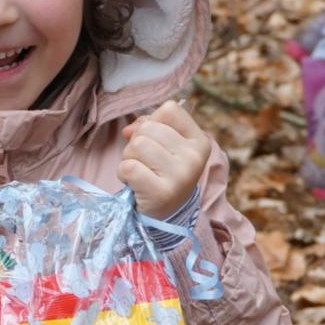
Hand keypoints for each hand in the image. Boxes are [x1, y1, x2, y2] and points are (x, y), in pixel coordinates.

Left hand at [119, 101, 212, 219]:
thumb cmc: (161, 173)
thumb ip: (149, 126)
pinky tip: (135, 184)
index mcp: (200, 141)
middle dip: (136, 144)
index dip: (153, 121)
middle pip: (148, 128)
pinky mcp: (162, 192)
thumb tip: (128, 129)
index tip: (156, 142)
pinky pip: (128, 167)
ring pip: (137, 145)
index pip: (170, 109)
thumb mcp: (164, 146)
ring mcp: (181, 176)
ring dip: (129, 158)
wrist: (164, 214)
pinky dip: (123, 174)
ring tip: (141, 173)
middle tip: (146, 163)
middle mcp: (195, 157)